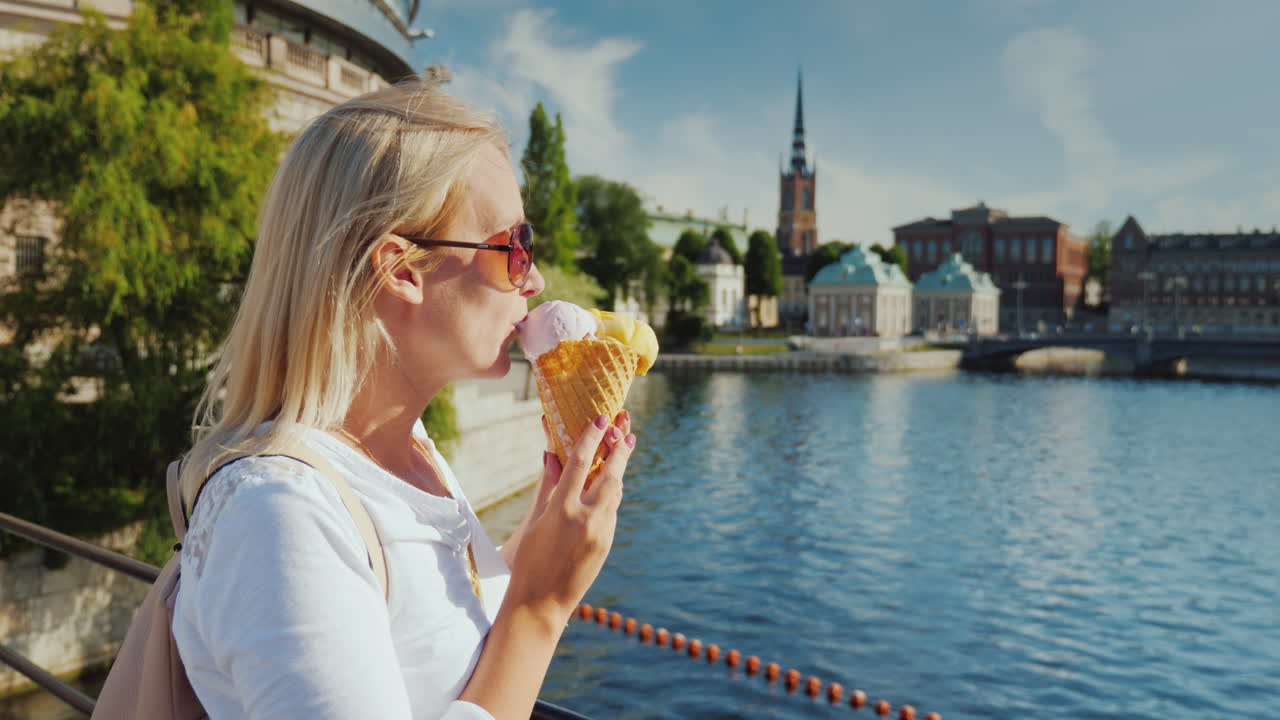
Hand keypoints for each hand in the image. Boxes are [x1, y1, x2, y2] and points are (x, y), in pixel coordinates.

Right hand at [505, 411, 635, 627]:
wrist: (541, 603)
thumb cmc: (529, 560)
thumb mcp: (535, 519)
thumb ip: (548, 485)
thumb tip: (551, 452)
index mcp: (561, 508)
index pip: (581, 462)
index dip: (593, 436)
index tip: (602, 418)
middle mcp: (586, 517)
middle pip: (610, 473)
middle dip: (620, 449)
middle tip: (626, 428)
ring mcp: (601, 532)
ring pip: (616, 491)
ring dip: (618, 470)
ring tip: (621, 449)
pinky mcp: (608, 543)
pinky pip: (613, 510)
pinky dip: (611, 493)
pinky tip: (609, 484)